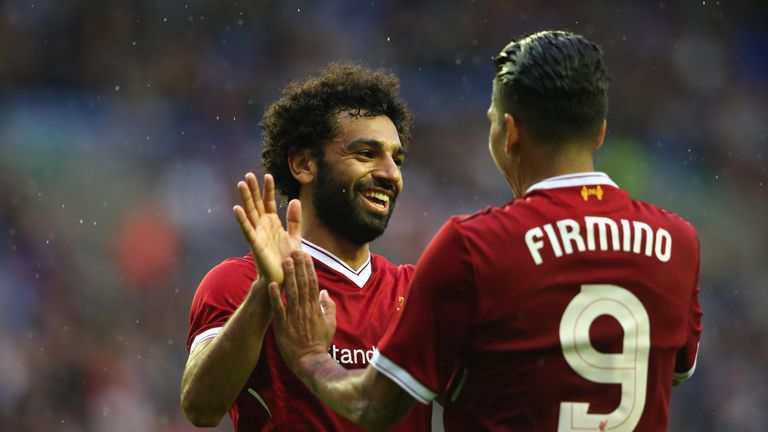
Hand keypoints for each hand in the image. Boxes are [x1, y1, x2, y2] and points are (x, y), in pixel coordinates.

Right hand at [233, 172, 301, 283]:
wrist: (284, 277)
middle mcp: (263, 226)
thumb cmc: (288, 259)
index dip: (268, 189)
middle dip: (253, 189)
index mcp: (273, 223)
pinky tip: (236, 208)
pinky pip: (247, 229)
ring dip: (245, 199)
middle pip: (257, 204)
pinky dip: (241, 219)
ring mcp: (258, 234)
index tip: (268, 175)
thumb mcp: (295, 236)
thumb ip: (295, 219)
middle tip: (248, 175)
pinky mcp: (255, 244)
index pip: (269, 202)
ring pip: (250, 213)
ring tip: (240, 184)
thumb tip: (295, 200)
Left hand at [268, 250, 336, 375]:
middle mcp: (305, 309)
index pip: (313, 284)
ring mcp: (294, 317)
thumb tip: (326, 292)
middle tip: (295, 251)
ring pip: (292, 292)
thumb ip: (329, 307)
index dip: (309, 268)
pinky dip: (275, 296)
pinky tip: (271, 284)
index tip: (306, 255)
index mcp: (316, 308)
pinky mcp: (283, 325)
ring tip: (285, 261)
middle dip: (299, 267)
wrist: (311, 361)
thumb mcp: (330, 324)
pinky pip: (278, 309)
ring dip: (289, 276)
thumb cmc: (320, 343)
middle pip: (303, 284)